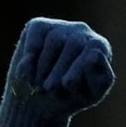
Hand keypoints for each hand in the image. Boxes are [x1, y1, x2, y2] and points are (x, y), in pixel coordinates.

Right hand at [0, 17, 114, 126]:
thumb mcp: (90, 95)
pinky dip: (28, 61)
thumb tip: (95, 54)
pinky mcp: (39, 25)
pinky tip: (25, 76)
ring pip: (53, 42)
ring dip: (43, 69)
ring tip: (39, 87)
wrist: (39, 100)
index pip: (95, 48)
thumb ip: (100, 78)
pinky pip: (35, 40)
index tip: (67, 84)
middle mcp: (82, 32)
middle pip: (73, 44)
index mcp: (100, 47)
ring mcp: (60, 27)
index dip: (80, 66)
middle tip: (50, 90)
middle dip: (58, 71)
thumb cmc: (70, 97)